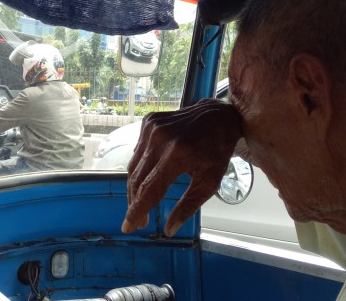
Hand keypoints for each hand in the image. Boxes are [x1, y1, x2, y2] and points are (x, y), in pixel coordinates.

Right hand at [122, 98, 242, 236]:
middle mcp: (159, 140)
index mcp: (177, 155)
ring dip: (135, 188)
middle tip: (139, 222)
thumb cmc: (217, 150)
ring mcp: (151, 128)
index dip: (137, 211)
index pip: (150, 189)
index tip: (128, 227)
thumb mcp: (210, 181)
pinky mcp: (148, 122)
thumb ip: (189, 206)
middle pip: (137, 180)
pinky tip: (148, 176)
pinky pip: (138, 152)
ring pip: (133, 167)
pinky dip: (140, 167)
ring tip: (141, 204)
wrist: (217, 115)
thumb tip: (169, 230)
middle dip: (135, 204)